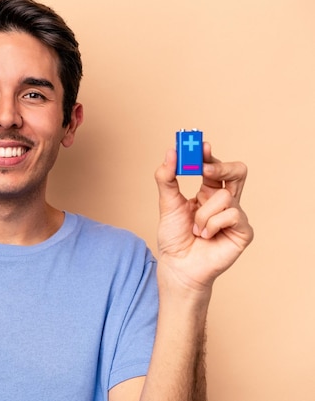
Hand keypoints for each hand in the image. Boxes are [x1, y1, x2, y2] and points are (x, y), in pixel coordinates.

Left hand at [154, 143, 253, 294]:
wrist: (177, 266)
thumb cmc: (174, 237)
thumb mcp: (167, 203)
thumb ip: (167, 178)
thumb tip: (170, 152)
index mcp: (208, 192)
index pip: (214, 166)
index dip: (208, 154)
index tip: (199, 144)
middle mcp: (225, 201)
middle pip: (238, 171)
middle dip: (221, 166)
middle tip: (204, 168)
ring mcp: (236, 216)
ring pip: (225, 196)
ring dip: (203, 213)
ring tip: (197, 229)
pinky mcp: (243, 231)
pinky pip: (232, 215)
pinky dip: (212, 225)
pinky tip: (206, 236)